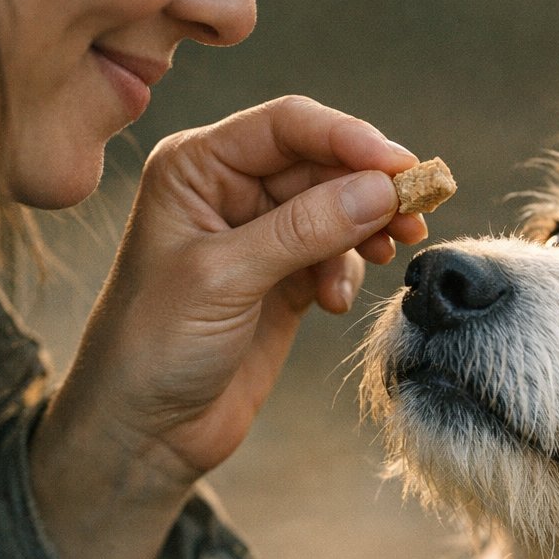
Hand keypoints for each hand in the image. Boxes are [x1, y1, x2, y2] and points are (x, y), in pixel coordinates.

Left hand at [29, 96, 427, 558]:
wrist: (143, 432)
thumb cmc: (154, 346)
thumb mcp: (225, 279)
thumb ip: (304, 229)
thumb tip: (382, 188)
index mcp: (196, 166)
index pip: (287, 126)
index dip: (349, 138)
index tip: (402, 166)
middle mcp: (228, 190)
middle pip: (322, 163)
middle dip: (368, 188)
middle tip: (415, 215)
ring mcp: (259, 235)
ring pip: (337, 207)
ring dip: (366, 228)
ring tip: (387, 255)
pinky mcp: (284, 279)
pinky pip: (336, 252)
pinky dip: (347, 270)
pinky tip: (334, 303)